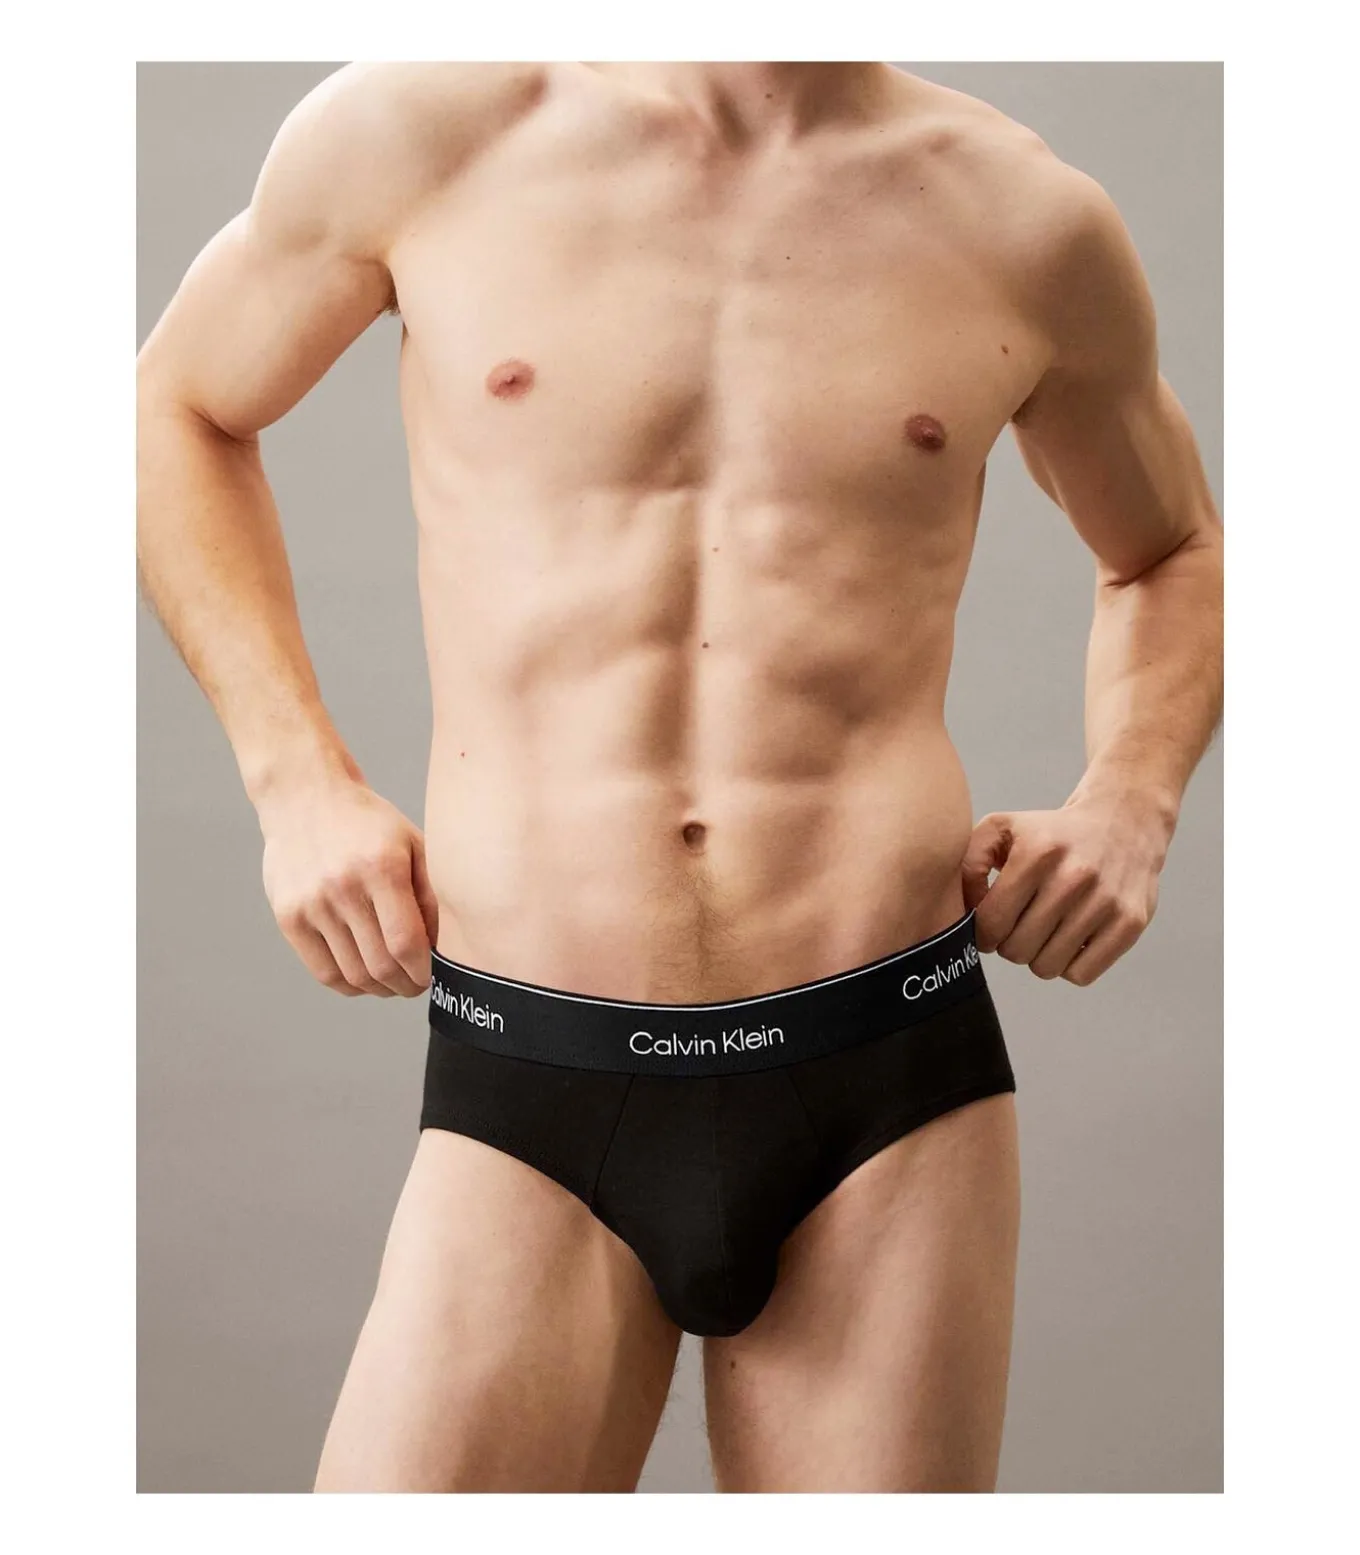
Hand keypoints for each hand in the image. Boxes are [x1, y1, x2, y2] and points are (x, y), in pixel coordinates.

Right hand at [259, 779, 439, 996]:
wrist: (306, 797)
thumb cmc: (367, 823)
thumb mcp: (412, 843)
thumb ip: (431, 893)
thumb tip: (442, 947)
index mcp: (381, 867)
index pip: (406, 942)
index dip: (423, 971)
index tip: (434, 976)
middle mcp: (343, 887)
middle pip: (380, 965)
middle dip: (406, 985)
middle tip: (416, 984)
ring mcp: (311, 904)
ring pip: (353, 974)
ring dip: (380, 989)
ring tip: (393, 983)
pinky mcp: (288, 916)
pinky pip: (322, 971)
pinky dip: (349, 985)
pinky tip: (364, 979)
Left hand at [960, 798, 1167, 984]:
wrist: (1122, 821)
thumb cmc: (1052, 833)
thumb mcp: (1002, 828)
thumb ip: (968, 864)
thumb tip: (966, 910)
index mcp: (1037, 852)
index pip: (991, 923)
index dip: (982, 933)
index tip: (991, 926)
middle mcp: (1073, 876)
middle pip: (1017, 949)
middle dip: (1009, 944)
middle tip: (1020, 926)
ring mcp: (1105, 900)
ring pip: (1047, 966)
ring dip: (1038, 956)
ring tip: (1046, 931)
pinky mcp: (1130, 922)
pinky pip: (1081, 975)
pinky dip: (1070, 966)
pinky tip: (1071, 939)